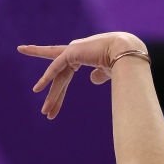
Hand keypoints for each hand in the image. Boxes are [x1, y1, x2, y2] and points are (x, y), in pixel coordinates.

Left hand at [17, 32, 146, 118]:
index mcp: (83, 55)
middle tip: (46, 112)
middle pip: (60, 77)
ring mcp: (72, 50)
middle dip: (54, 96)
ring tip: (45, 112)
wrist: (126, 52)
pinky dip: (46, 78)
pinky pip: (55, 68)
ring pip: (57, 76)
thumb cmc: (122, 62)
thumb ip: (100, 74)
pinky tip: (37, 89)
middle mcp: (75, 51)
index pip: (66, 72)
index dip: (59, 88)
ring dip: (52, 95)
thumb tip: (92, 79)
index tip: (50, 99)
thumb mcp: (109, 71)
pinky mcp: (72, 52)